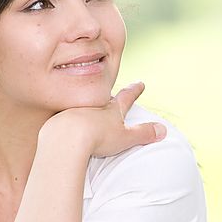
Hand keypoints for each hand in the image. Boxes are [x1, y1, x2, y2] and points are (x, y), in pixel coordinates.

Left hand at [43, 82, 166, 157]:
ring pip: (83, 106)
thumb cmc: (98, 137)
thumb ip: (144, 133)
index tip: (140, 83)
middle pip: (103, 98)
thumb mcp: (126, 137)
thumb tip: (163, 130)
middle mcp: (93, 105)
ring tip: (87, 110)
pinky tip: (65, 126)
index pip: (127, 97)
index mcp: (112, 108)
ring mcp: (74, 111)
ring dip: (87, 108)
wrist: (66, 137)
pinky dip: (68, 120)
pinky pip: (65, 118)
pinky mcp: (58, 120)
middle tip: (111, 94)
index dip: (135, 91)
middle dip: (109, 96)